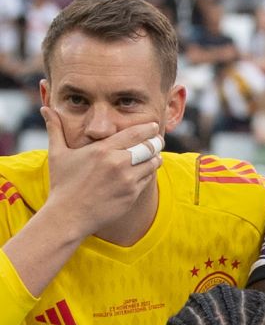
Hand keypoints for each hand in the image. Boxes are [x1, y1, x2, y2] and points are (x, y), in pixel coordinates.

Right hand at [41, 107, 163, 237]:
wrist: (69, 216)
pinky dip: (150, 173)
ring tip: (155, 154)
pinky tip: (147, 170)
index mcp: (102, 150)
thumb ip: (55, 129)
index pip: (134, 134)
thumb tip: (45, 108)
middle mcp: (118, 163)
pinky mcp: (132, 195)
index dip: (147, 128)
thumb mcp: (57, 154)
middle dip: (156, 142)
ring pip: (152, 163)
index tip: (152, 126)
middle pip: (148, 147)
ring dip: (156, 157)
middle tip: (158, 140)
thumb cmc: (62, 184)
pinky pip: (148, 179)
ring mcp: (127, 180)